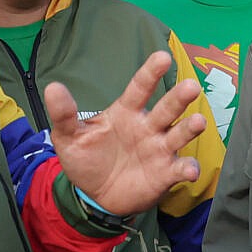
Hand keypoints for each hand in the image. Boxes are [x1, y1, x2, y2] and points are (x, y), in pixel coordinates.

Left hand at [43, 52, 205, 218]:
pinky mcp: (165, 173)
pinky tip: (190, 170)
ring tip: (199, 121)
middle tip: (191, 86)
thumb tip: (52, 87)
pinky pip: (179, 169)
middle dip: (179, 97)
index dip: (150, 73)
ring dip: (190, 128)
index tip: (162, 56)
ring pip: (178, 134)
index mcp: (126, 112)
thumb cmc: (86, 159)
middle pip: (167, 108)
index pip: (139, 88)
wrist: (95, 196)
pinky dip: (188, 168)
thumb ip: (64, 114)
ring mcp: (158, 149)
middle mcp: (147, 127)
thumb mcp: (69, 137)